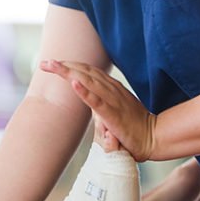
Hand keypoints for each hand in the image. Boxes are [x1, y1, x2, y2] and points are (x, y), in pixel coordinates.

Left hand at [41, 59, 156, 161]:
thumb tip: (86, 97)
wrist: (153, 138)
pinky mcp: (113, 114)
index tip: (53, 63)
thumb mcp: (111, 110)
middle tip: (45, 62)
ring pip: (88, 81)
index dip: (71, 64)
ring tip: (52, 65)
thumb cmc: (132, 127)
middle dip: (64, 65)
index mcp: (111, 87)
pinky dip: (84, 91)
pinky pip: (97, 101)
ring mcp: (113, 100)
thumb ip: (98, 102)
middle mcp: (111, 89)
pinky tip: (73, 83)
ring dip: (69, 72)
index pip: (88, 70)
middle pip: (85, 71)